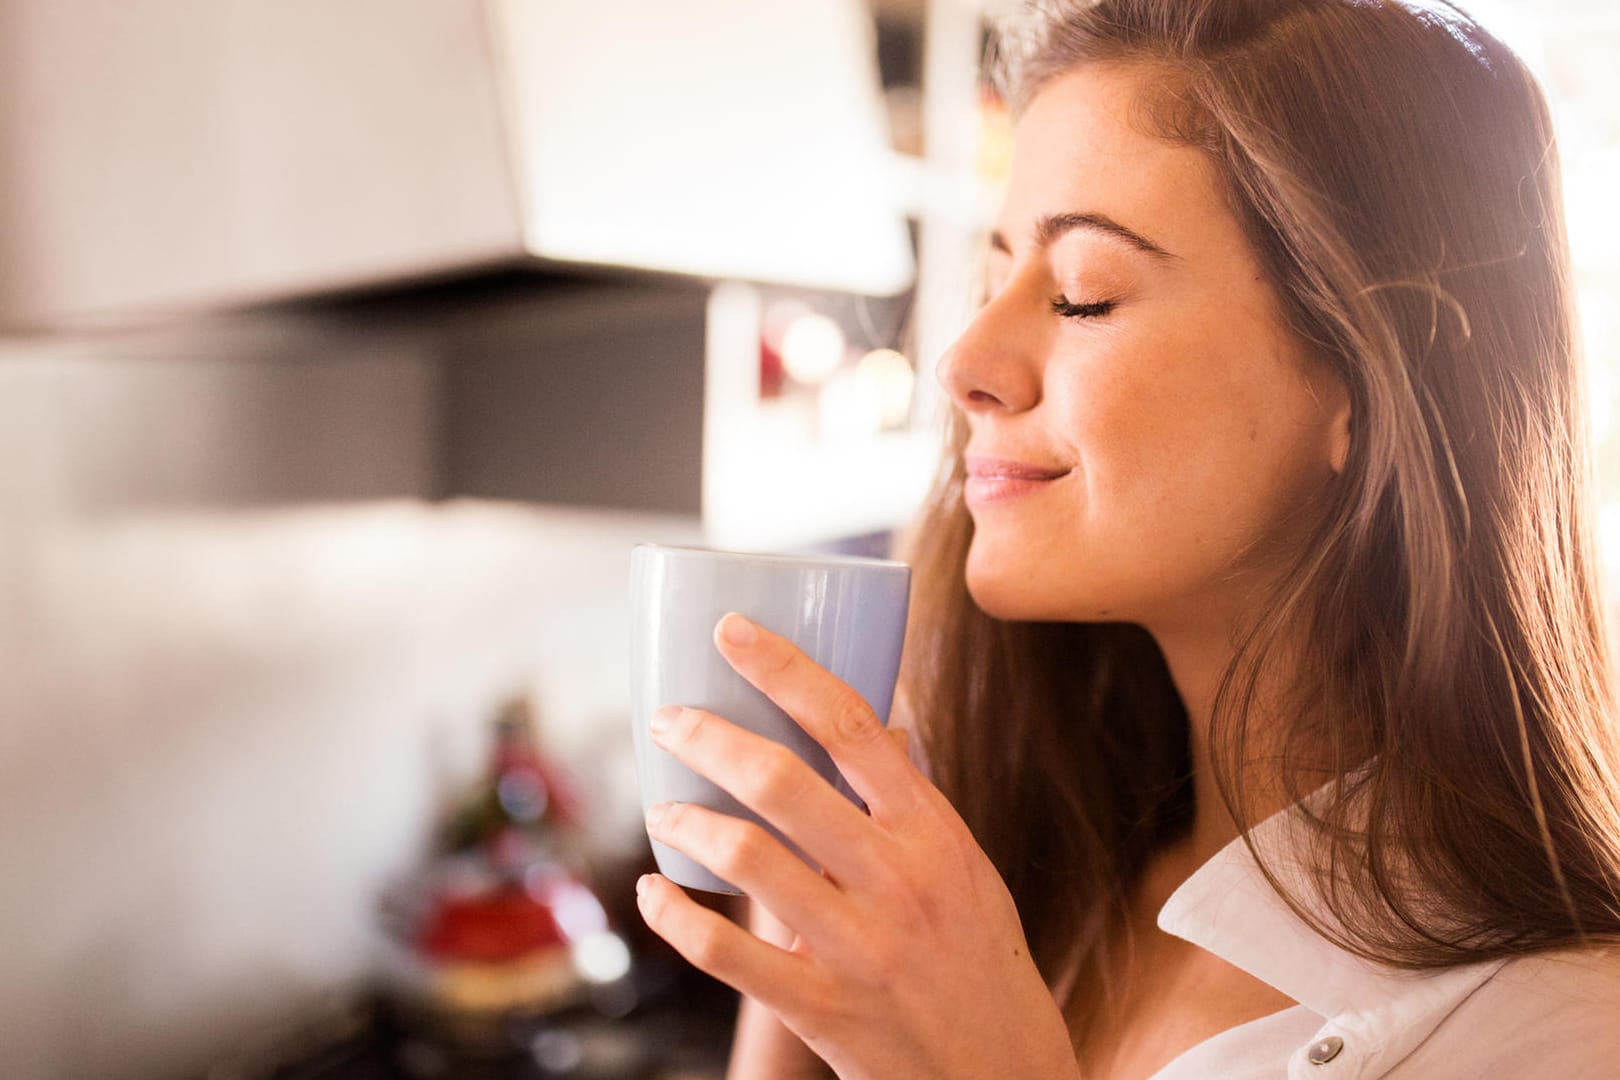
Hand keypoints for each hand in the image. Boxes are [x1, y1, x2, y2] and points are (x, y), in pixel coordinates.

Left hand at [636, 613, 1081, 1079]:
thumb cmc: (976, 956)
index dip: (784, 668)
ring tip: (662, 809)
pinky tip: (653, 895)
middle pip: (784, 780)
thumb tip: (874, 725)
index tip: (730, 630)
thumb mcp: (965, 866)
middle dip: (709, 737)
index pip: (852, 725)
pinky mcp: (823, 1008)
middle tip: (670, 721)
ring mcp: (859, 946)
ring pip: (748, 858)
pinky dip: (675, 917)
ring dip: (687, 821)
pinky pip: (727, 954)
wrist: (1001, 1071)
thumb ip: (914, 801)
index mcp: (933, 830)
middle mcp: (898, 879)